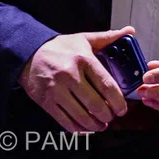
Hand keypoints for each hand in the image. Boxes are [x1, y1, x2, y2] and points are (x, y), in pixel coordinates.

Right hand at [18, 27, 132, 132]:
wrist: (29, 54)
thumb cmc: (60, 48)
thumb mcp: (83, 39)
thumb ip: (107, 37)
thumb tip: (129, 31)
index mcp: (83, 59)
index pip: (106, 84)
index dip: (117, 101)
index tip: (122, 108)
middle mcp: (70, 76)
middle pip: (95, 104)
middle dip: (107, 115)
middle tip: (112, 116)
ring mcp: (56, 91)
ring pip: (81, 116)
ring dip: (95, 125)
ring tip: (101, 124)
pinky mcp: (46, 102)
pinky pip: (65, 121)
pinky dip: (78, 128)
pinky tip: (85, 127)